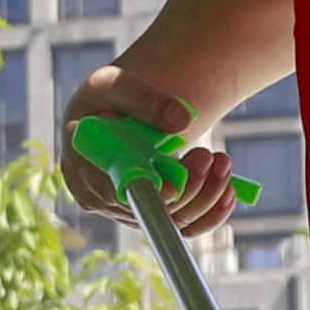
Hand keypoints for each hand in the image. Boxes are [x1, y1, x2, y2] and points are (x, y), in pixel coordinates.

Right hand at [56, 63, 234, 231]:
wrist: (108, 115)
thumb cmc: (104, 99)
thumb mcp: (113, 84)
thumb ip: (145, 99)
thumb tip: (183, 122)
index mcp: (81, 166)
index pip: (111, 191)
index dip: (144, 192)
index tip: (174, 188)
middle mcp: (100, 197)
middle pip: (148, 209)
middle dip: (188, 186)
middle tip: (207, 155)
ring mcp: (126, 210)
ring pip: (171, 219)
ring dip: (206, 194)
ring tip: (221, 161)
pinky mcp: (149, 213)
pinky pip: (183, 225)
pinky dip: (211, 212)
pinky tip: (228, 190)